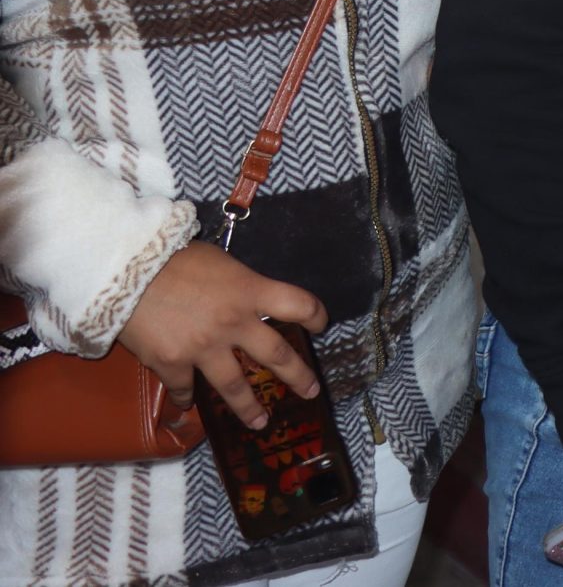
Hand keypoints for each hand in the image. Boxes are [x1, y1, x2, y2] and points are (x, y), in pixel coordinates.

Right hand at [115, 242, 326, 427]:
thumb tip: (245, 295)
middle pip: (277, 355)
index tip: (320, 326)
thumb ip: (239, 285)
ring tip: (260, 422)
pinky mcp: (172, 364)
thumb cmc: (173, 258)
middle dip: (298, 376)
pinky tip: (188, 405)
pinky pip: (184, 388)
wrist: (125, 272)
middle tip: (311, 392)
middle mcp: (235, 323)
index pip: (298, 305)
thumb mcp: (221, 262)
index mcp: (250, 291)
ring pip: (235, 386)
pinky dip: (186, 399)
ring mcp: (204, 348)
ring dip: (249, 407)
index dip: (315, 315)